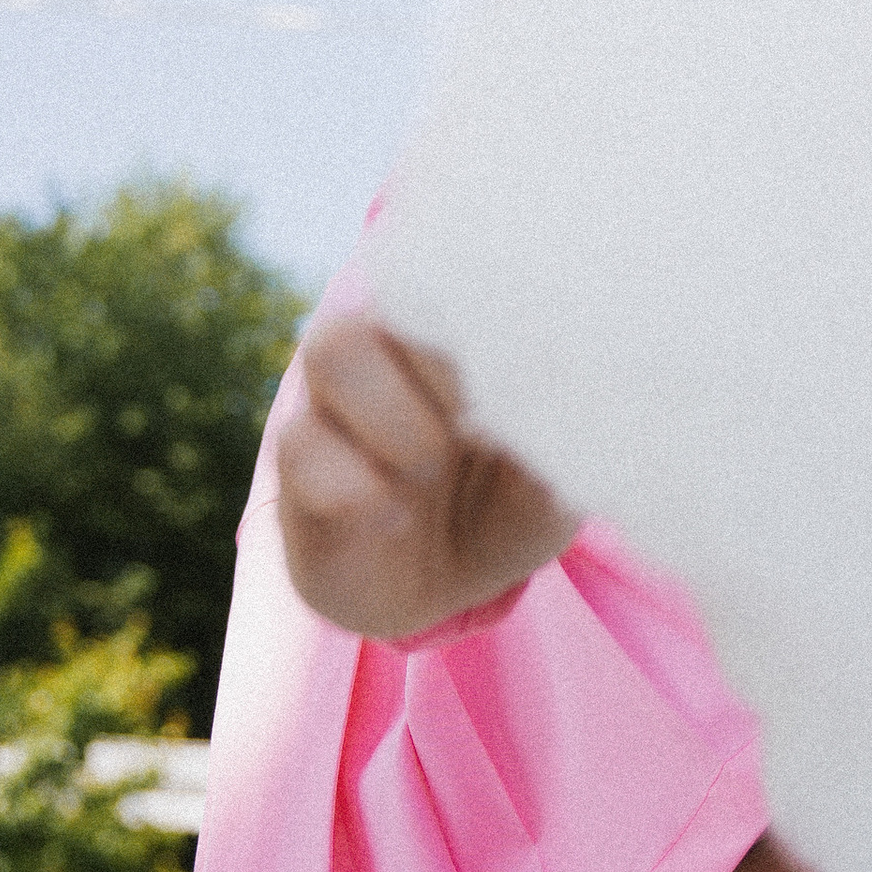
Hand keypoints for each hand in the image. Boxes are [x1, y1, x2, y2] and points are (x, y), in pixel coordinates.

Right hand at [277, 316, 580, 639]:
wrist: (440, 590)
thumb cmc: (504, 511)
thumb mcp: (551, 490)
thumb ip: (562, 446)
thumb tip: (575, 414)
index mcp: (458, 336)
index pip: (464, 282)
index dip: (493, 326)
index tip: (528, 385)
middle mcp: (388, 346)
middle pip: (396, 302)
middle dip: (449, 373)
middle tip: (481, 436)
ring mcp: (334, 398)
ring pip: (333, 348)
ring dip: (395, 417)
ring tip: (430, 470)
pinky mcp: (296, 460)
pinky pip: (300, 443)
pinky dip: (355, 486)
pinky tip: (393, 518)